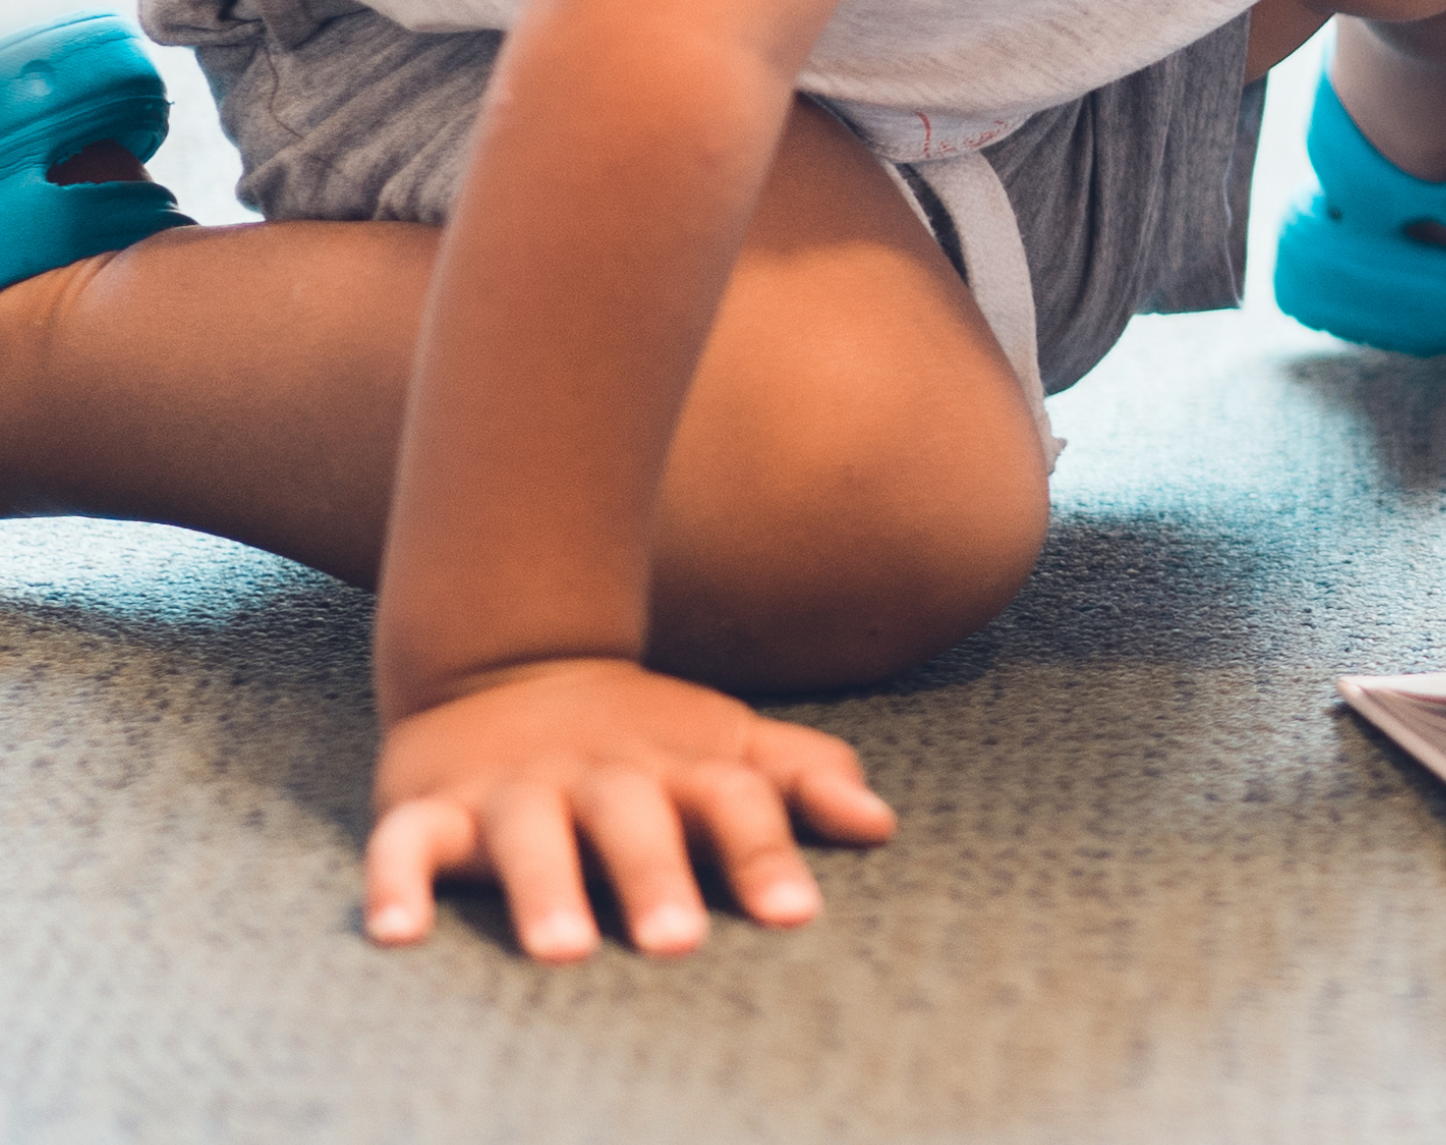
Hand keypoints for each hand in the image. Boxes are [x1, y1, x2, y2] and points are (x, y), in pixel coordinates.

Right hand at [366, 657, 898, 959]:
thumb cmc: (644, 741)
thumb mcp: (729, 747)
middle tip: (677, 942)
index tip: (797, 915)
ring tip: (563, 951)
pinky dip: (396, 884)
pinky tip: (397, 934)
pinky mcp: (427, 807)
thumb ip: (804, 781)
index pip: (734, 803)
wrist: (508, 664)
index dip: (766, 855)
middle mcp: (598, 776)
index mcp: (680, 766)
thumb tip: (881, 824)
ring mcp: (513, 789)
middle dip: (655, 876)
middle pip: (633, 819)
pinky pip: (403, 844)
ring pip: (527, 834)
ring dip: (544, 889)